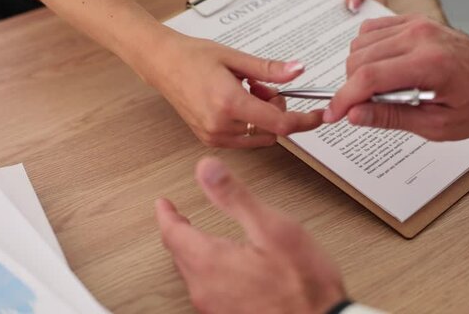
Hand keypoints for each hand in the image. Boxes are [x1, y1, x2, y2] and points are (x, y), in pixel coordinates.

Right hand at [135, 30, 322, 147]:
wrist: (161, 63)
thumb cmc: (193, 56)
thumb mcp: (236, 58)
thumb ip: (270, 69)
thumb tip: (297, 71)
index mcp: (230, 103)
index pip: (280, 123)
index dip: (304, 121)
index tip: (318, 116)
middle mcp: (221, 125)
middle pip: (273, 129)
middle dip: (277, 109)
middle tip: (262, 85)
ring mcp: (214, 135)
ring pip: (260, 135)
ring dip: (262, 116)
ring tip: (244, 90)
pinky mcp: (209, 139)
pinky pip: (245, 138)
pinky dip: (250, 123)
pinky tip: (235, 102)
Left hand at [155, 157, 345, 313]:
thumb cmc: (304, 283)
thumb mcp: (271, 228)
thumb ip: (234, 197)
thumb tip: (207, 169)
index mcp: (210, 262)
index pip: (173, 234)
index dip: (166, 214)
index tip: (164, 204)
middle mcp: (206, 289)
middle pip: (179, 255)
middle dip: (178, 233)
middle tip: (178, 218)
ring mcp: (216, 308)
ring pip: (192, 274)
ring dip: (191, 252)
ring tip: (196, 238)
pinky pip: (208, 289)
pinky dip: (207, 270)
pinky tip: (222, 267)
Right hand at [323, 15, 468, 140]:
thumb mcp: (437, 124)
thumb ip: (391, 117)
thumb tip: (356, 115)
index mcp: (428, 65)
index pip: (368, 78)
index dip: (344, 99)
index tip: (334, 114)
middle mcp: (419, 38)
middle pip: (358, 60)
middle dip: (353, 88)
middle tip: (367, 108)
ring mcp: (416, 25)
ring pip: (360, 44)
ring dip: (360, 70)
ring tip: (382, 90)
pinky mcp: (413, 21)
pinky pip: (372, 32)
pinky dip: (368, 51)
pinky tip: (383, 69)